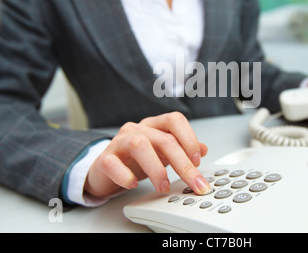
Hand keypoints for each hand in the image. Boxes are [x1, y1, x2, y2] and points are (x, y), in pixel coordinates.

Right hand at [84, 112, 209, 197]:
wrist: (105, 170)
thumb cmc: (135, 160)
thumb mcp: (162, 153)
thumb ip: (182, 149)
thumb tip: (204, 149)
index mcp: (153, 125)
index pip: (175, 120)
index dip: (189, 138)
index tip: (197, 160)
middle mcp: (137, 129)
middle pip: (163, 139)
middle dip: (183, 163)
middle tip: (193, 183)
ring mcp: (119, 142)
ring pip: (139, 145)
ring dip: (156, 168)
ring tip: (163, 186)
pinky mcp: (103, 159)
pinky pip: (112, 163)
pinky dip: (125, 175)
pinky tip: (133, 184)